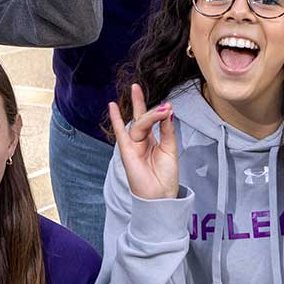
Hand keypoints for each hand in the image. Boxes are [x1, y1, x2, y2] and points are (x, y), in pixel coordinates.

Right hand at [108, 84, 178, 201]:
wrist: (160, 196)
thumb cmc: (165, 177)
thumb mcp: (170, 149)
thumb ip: (167, 130)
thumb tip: (168, 111)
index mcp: (152, 141)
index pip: (153, 120)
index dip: (159, 111)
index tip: (168, 106)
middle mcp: (141, 141)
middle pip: (141, 118)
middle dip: (139, 101)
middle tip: (136, 86)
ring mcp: (133, 145)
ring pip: (139, 124)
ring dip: (150, 115)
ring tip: (161, 109)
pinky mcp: (127, 151)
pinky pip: (121, 133)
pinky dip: (116, 119)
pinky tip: (113, 106)